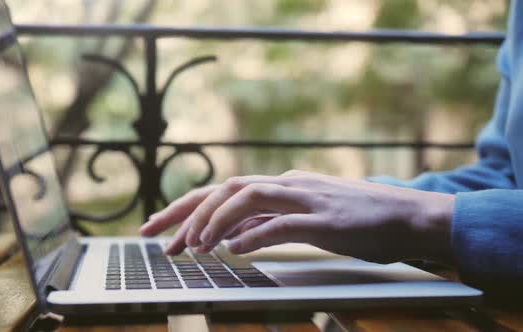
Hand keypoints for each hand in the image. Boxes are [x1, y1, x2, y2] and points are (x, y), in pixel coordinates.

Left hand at [140, 170, 455, 263]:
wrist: (408, 215)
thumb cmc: (357, 220)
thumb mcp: (303, 218)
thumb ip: (268, 222)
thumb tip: (231, 237)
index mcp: (281, 185)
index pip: (222, 191)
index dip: (186, 207)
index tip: (158, 228)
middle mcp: (287, 185)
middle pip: (224, 189)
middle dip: (184, 211)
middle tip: (153, 235)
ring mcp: (306, 200)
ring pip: (248, 199)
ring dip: (214, 221)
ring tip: (192, 247)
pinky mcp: (325, 221)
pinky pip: (282, 225)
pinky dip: (253, 236)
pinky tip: (232, 251)